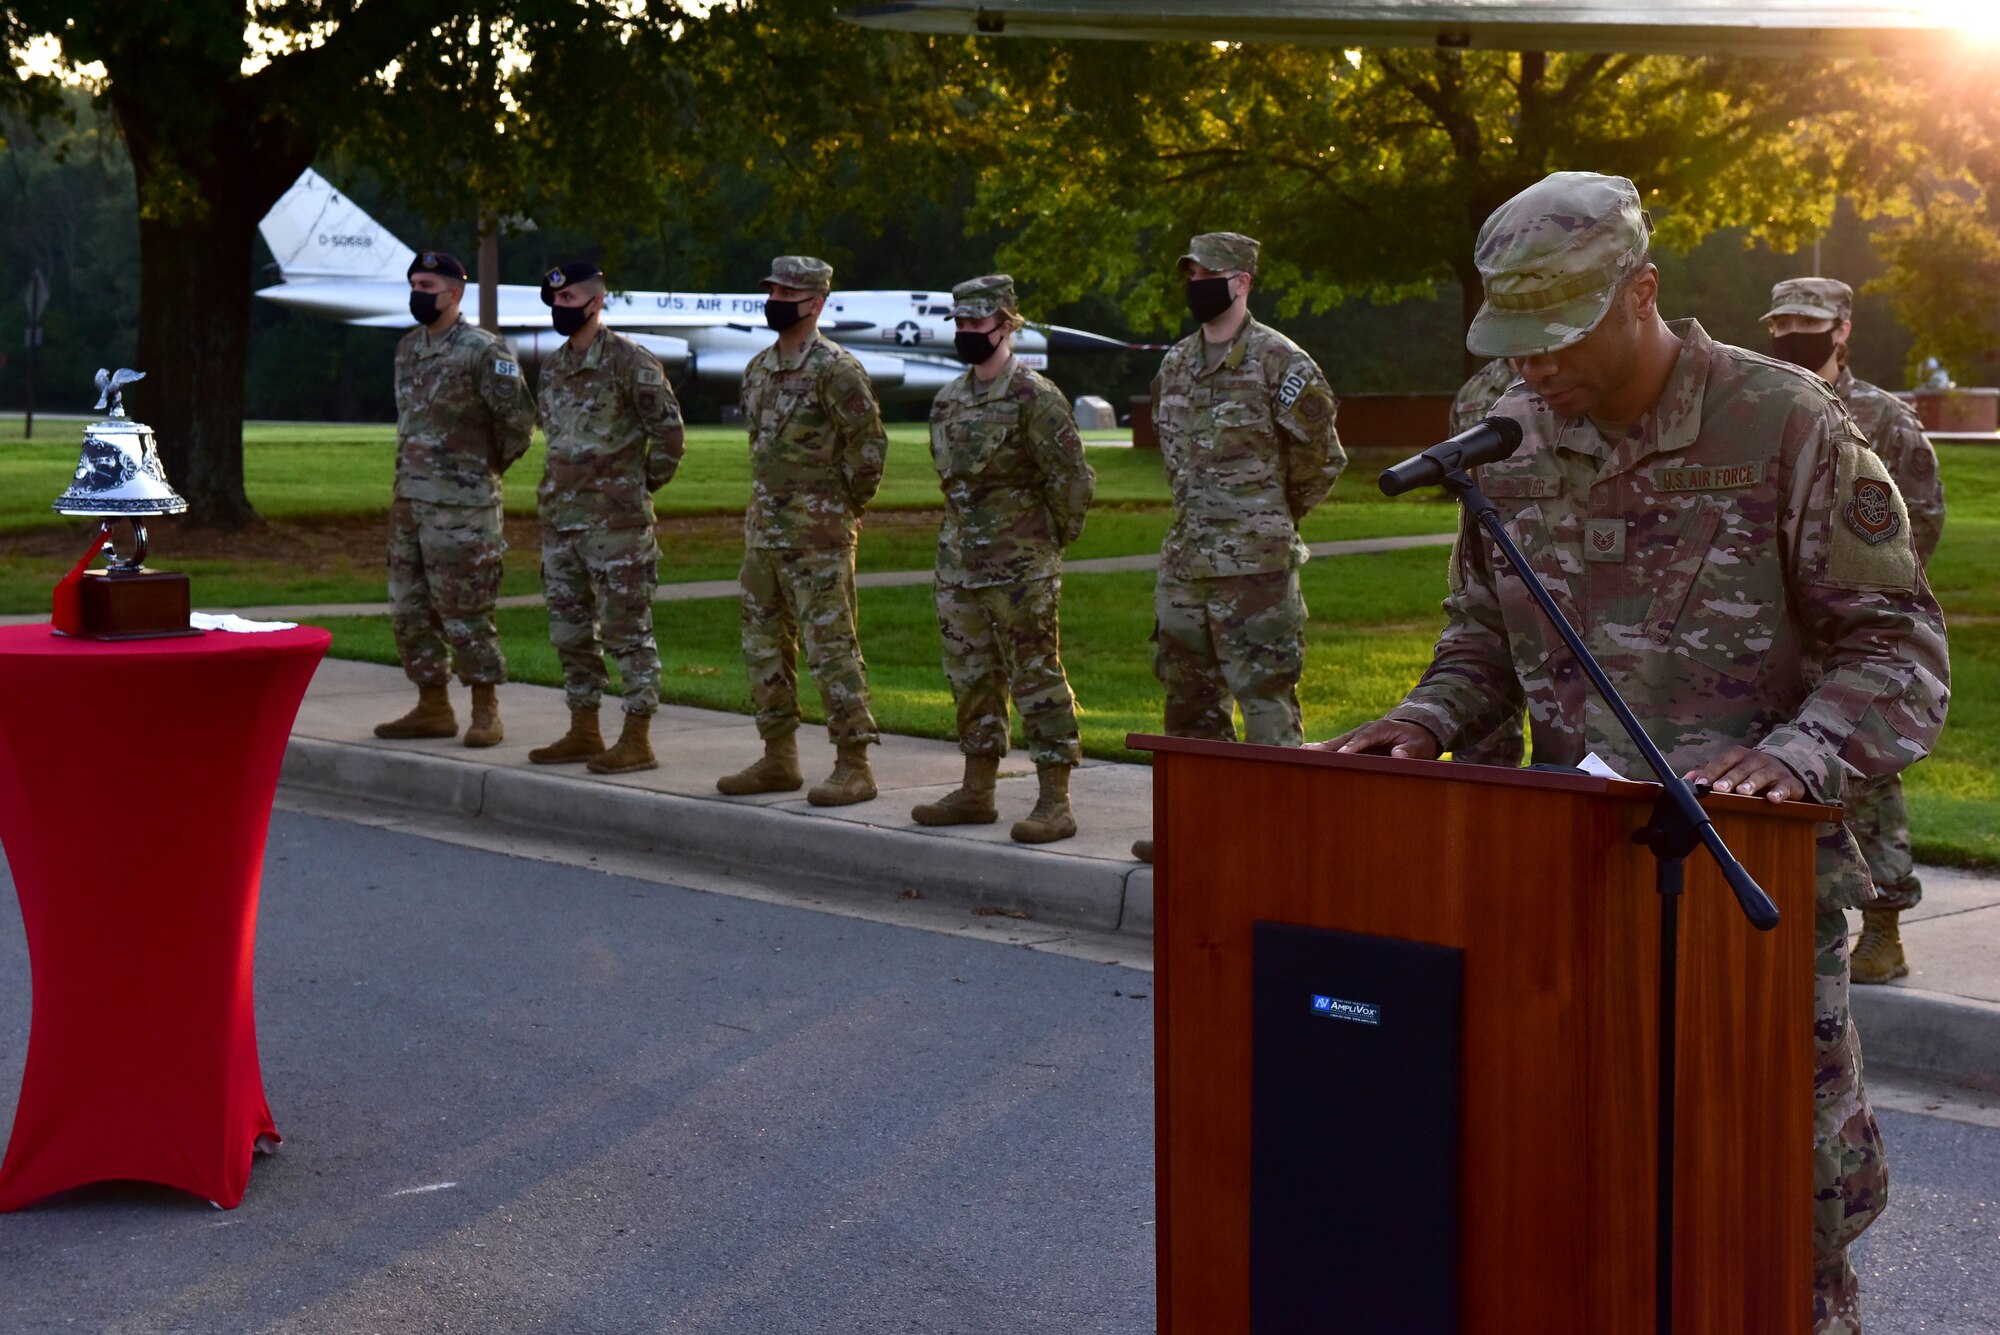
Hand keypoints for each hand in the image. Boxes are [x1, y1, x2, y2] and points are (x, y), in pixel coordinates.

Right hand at [1308, 718, 1441, 759]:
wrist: (1415, 733)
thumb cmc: (1418, 741)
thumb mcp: (1419, 747)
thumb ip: (1409, 751)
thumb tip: (1398, 755)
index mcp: (1382, 728)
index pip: (1366, 737)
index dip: (1354, 745)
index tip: (1343, 754)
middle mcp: (1365, 729)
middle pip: (1345, 738)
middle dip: (1329, 745)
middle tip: (1311, 752)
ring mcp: (1358, 735)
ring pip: (1337, 742)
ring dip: (1320, 748)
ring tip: (1301, 752)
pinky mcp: (1353, 743)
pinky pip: (1337, 747)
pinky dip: (1323, 751)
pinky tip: (1305, 754)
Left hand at [1682, 745, 1804, 802]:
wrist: (1786, 768)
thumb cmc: (1750, 771)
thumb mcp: (1730, 768)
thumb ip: (1709, 773)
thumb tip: (1687, 779)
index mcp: (1738, 755)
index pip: (1722, 761)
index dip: (1710, 772)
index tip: (1700, 784)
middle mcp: (1755, 759)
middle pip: (1740, 769)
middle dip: (1729, 779)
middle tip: (1719, 788)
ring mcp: (1773, 770)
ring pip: (1761, 775)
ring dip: (1751, 783)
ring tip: (1742, 792)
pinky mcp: (1790, 782)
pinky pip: (1785, 787)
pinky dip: (1779, 792)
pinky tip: (1772, 799)